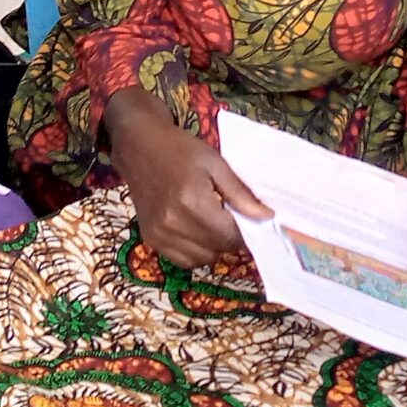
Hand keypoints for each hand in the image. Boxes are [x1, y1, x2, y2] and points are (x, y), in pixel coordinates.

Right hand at [107, 95, 270, 269]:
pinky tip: (196, 230)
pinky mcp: (150, 239)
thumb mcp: (215, 163)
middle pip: (218, 249)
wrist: (139, 146)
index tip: (250, 220)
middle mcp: (173, 223)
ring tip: (212, 222)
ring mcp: (159, 234)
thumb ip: (240, 194)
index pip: (231, 235)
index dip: (247, 232)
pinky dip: (196, 251)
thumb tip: (267, 217)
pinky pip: (184, 260)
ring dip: (214, 246)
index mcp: (192, 201)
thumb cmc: (180, 149)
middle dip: (230, 237)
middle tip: (230, 217)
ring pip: (203, 259)